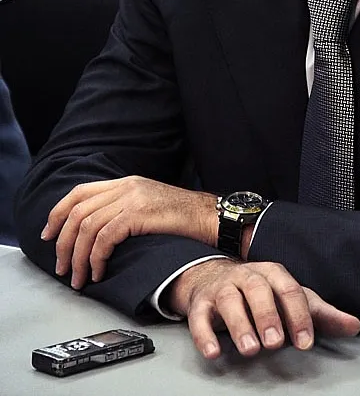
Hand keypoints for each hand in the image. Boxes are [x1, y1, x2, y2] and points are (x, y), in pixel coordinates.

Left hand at [41, 177, 217, 288]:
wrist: (210, 216)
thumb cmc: (184, 217)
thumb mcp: (150, 204)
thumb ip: (125, 209)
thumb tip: (98, 232)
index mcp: (126, 182)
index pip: (79, 192)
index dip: (58, 213)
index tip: (48, 235)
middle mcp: (125, 186)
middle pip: (78, 211)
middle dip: (63, 242)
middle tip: (61, 266)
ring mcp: (132, 198)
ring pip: (87, 227)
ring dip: (77, 257)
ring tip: (78, 278)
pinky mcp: (139, 214)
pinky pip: (104, 238)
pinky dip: (95, 258)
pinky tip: (98, 271)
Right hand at [171, 258, 359, 358]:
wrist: (213, 277)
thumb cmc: (259, 292)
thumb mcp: (290, 299)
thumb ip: (319, 313)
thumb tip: (354, 325)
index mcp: (273, 274)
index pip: (289, 290)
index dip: (298, 315)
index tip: (304, 342)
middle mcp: (247, 276)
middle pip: (258, 290)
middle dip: (267, 316)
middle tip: (275, 343)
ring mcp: (223, 288)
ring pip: (230, 301)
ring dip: (239, 325)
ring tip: (250, 349)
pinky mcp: (201, 303)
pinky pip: (200, 317)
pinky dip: (204, 334)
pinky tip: (213, 352)